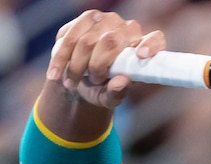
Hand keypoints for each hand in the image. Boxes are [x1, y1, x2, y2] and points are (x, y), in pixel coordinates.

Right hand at [46, 10, 165, 108]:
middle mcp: (128, 30)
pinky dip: (61, 58)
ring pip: (88, 40)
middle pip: (112, 41)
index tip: (141, 55)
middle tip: (93, 80)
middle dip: (98, 65)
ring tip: (74, 81)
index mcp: (143, 49)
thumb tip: (122, 81)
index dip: (150, 45)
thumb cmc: (100, 90)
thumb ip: (116, 93)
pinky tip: (55, 73)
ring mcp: (108, 21)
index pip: (155, 40)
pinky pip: (70, 36)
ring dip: (78, 65)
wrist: (77, 80)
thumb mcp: (108, 98)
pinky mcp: (87, 18)